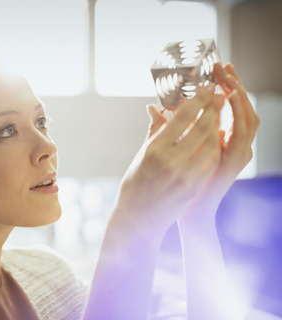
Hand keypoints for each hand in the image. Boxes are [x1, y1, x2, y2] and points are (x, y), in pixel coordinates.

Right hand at [115, 85, 224, 232]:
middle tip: (220, 95)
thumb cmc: (135, 185)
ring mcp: (187, 176)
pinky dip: (215, 146)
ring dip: (217, 127)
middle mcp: (173, 162)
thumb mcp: (141, 155)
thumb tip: (155, 107)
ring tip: (217, 116)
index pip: (183, 118)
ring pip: (212, 144)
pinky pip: (212, 161)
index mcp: (155, 151)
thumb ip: (154, 131)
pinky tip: (215, 138)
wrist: (138, 219)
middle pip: (202, 128)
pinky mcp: (196, 186)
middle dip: (213, 109)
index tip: (206, 88)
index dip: (198, 100)